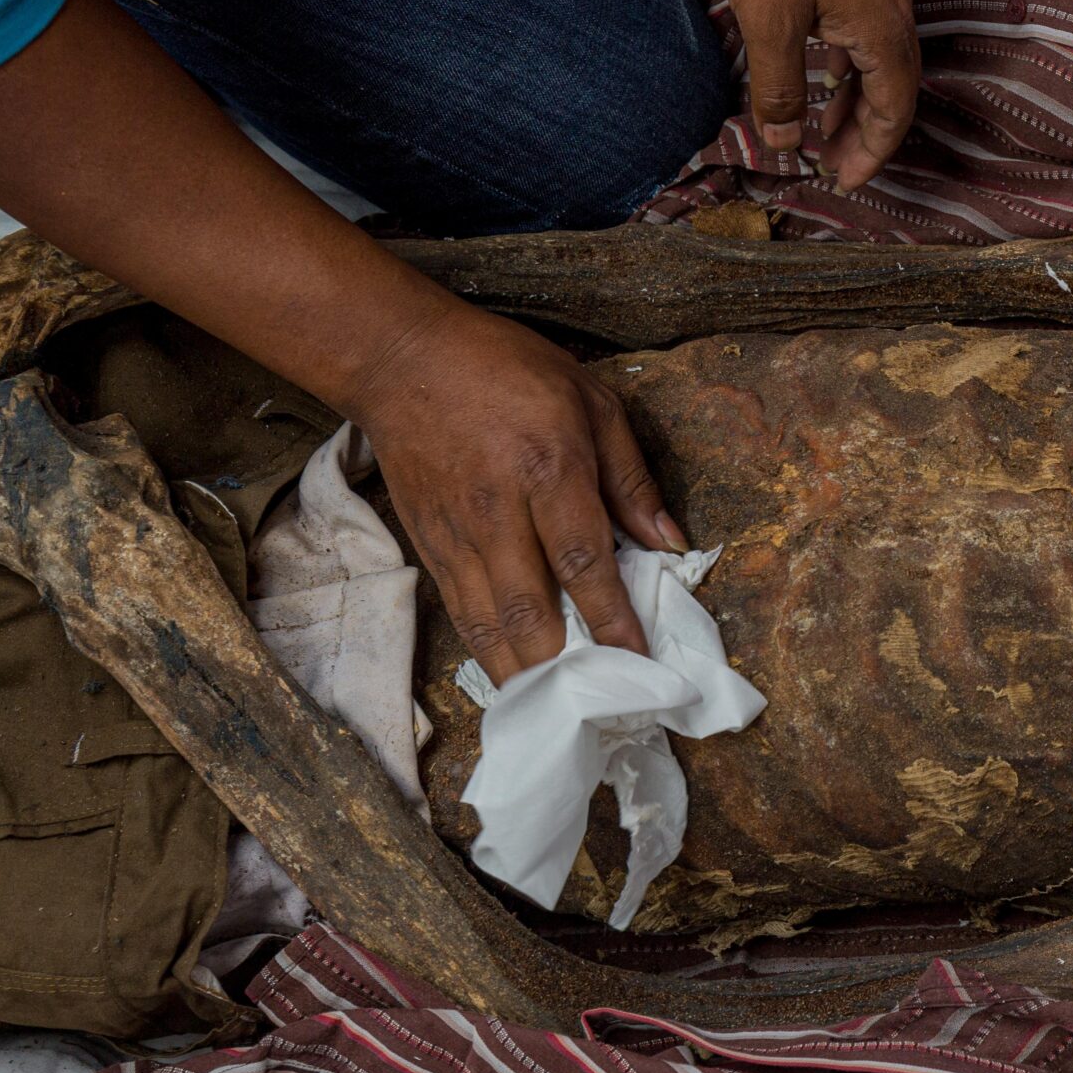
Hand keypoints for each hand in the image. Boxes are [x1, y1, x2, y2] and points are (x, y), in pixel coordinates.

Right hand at [345, 296, 685, 682]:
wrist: (403, 359)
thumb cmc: (509, 369)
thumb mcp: (592, 400)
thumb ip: (631, 477)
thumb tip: (670, 542)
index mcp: (547, 467)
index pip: (584, 560)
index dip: (612, 618)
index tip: (640, 660)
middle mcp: (498, 509)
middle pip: (532, 609)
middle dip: (568, 667)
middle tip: (604, 706)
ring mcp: (456, 533)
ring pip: (490, 623)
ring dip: (526, 675)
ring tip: (561, 714)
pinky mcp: (428, 545)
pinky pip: (460, 612)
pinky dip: (488, 652)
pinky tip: (515, 679)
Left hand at [720, 0, 918, 190]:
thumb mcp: (770, 20)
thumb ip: (781, 87)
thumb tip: (785, 142)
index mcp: (882, 32)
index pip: (892, 112)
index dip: (870, 154)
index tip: (840, 182)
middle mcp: (894, 12)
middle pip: (893, 92)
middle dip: (863, 135)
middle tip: (831, 168)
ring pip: (880, 62)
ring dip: (855, 101)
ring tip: (825, 131)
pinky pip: (868, 33)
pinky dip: (850, 65)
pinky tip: (825, 71)